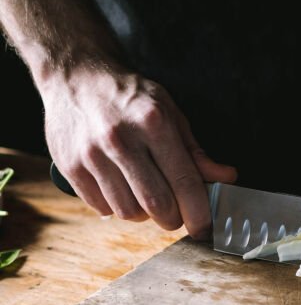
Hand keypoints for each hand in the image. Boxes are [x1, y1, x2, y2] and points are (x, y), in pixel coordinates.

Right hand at [41, 64, 236, 237]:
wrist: (76, 77)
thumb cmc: (129, 97)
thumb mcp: (168, 112)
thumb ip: (195, 151)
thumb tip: (225, 178)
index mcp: (153, 122)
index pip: (184, 181)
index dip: (199, 213)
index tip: (204, 228)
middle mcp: (121, 139)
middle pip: (157, 205)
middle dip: (173, 219)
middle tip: (175, 214)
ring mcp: (92, 154)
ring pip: (128, 212)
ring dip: (144, 214)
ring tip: (144, 194)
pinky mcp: (70, 167)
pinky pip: (102, 208)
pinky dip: (116, 206)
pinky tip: (119, 187)